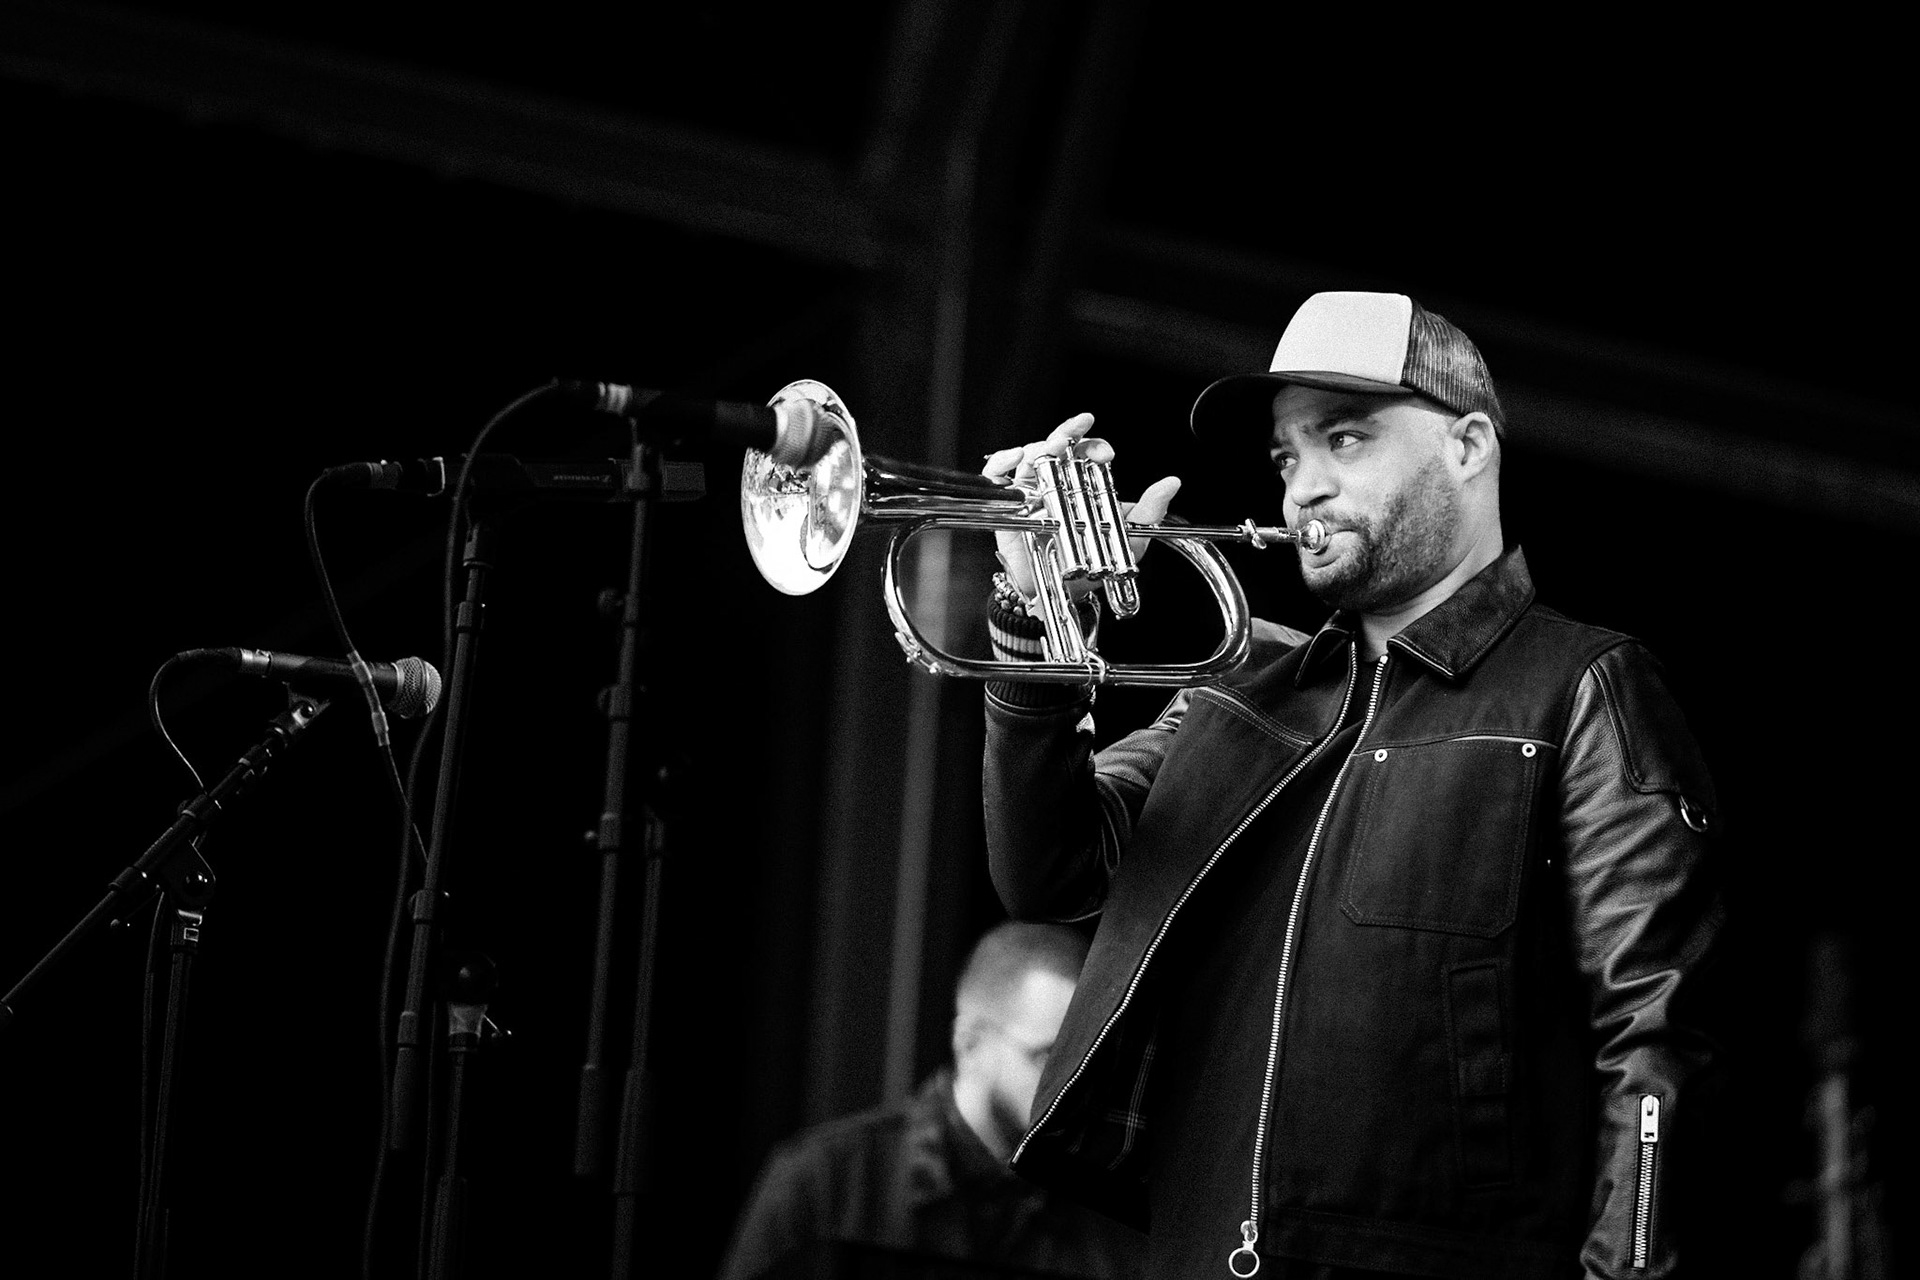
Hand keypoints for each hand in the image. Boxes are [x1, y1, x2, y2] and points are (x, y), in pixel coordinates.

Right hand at [983, 413, 1181, 598]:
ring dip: (1038, 446)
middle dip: (1067, 434)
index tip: (1105, 454)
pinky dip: (1001, 464)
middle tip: (1074, 441)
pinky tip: (1014, 460)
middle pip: (1057, 445)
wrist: (1066, 592)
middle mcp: (1058, 482)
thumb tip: (1171, 483)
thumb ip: (1150, 511)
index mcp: (1085, 483)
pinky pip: (997, 477)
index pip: (1087, 451)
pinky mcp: (1008, 506)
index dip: (1094, 445)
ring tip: (1050, 449)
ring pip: (1029, 455)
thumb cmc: (1096, 564)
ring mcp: (1032, 491)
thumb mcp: (1130, 538)